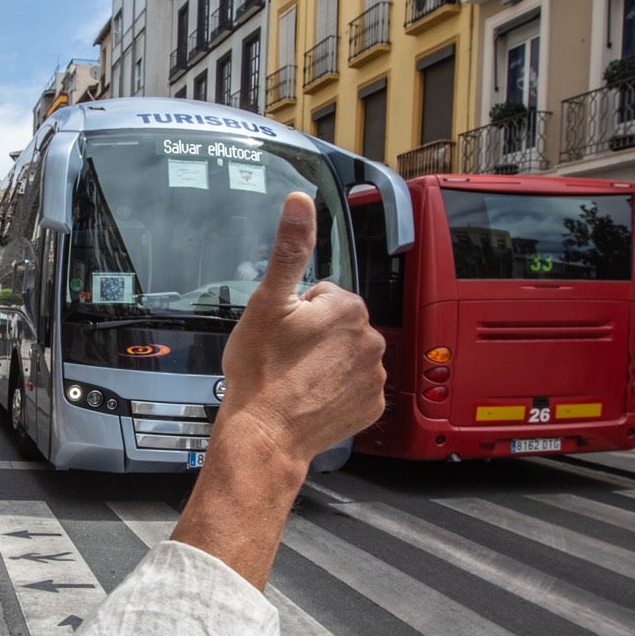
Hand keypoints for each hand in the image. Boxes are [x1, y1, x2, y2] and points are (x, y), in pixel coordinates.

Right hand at [216, 193, 385, 469]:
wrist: (265, 435)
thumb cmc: (260, 372)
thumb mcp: (266, 302)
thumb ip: (289, 249)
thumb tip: (299, 201)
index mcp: (347, 307)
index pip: (322, 295)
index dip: (297, 313)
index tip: (282, 334)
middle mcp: (371, 338)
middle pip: (338, 326)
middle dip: (315, 336)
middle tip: (285, 357)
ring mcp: (374, 375)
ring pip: (346, 356)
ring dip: (325, 364)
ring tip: (296, 379)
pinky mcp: (372, 406)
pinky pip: (355, 388)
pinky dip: (336, 391)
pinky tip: (311, 398)